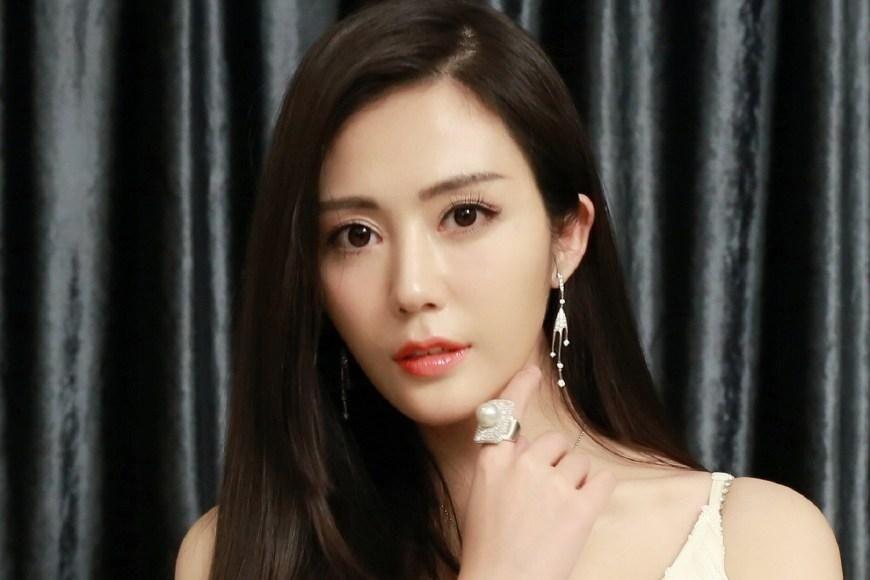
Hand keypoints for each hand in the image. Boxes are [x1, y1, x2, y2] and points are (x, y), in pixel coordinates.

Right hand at [457, 365, 616, 579]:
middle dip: (556, 465)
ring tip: (556, 518)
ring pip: (579, 463)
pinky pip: (602, 482)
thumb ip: (506, 468)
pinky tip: (580, 515)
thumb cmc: (490, 549)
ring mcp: (552, 484)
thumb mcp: (484, 498)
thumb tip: (532, 453)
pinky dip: (597, 495)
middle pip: (555, 442)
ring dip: (575, 484)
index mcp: (493, 462)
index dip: (521, 387)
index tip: (534, 370)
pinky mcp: (579, 507)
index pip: (507, 413)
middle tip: (544, 502)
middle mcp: (522, 464)